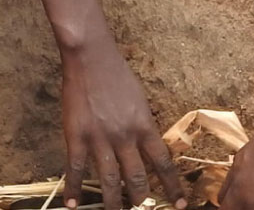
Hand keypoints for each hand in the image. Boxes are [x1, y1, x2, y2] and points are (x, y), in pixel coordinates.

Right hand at [58, 48, 184, 209]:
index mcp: (144, 126)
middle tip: (142, 209)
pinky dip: (73, 188)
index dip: (172, 186)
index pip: (163, 163)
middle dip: (141, 199)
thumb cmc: (117, 74)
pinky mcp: (76, 136)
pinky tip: (73, 205)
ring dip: (112, 201)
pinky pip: (75, 168)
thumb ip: (142, 124)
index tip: (180, 204)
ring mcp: (99, 138)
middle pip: (136, 177)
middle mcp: (124, 136)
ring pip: (108, 179)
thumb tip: (147, 146)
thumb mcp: (140, 100)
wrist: (91, 58)